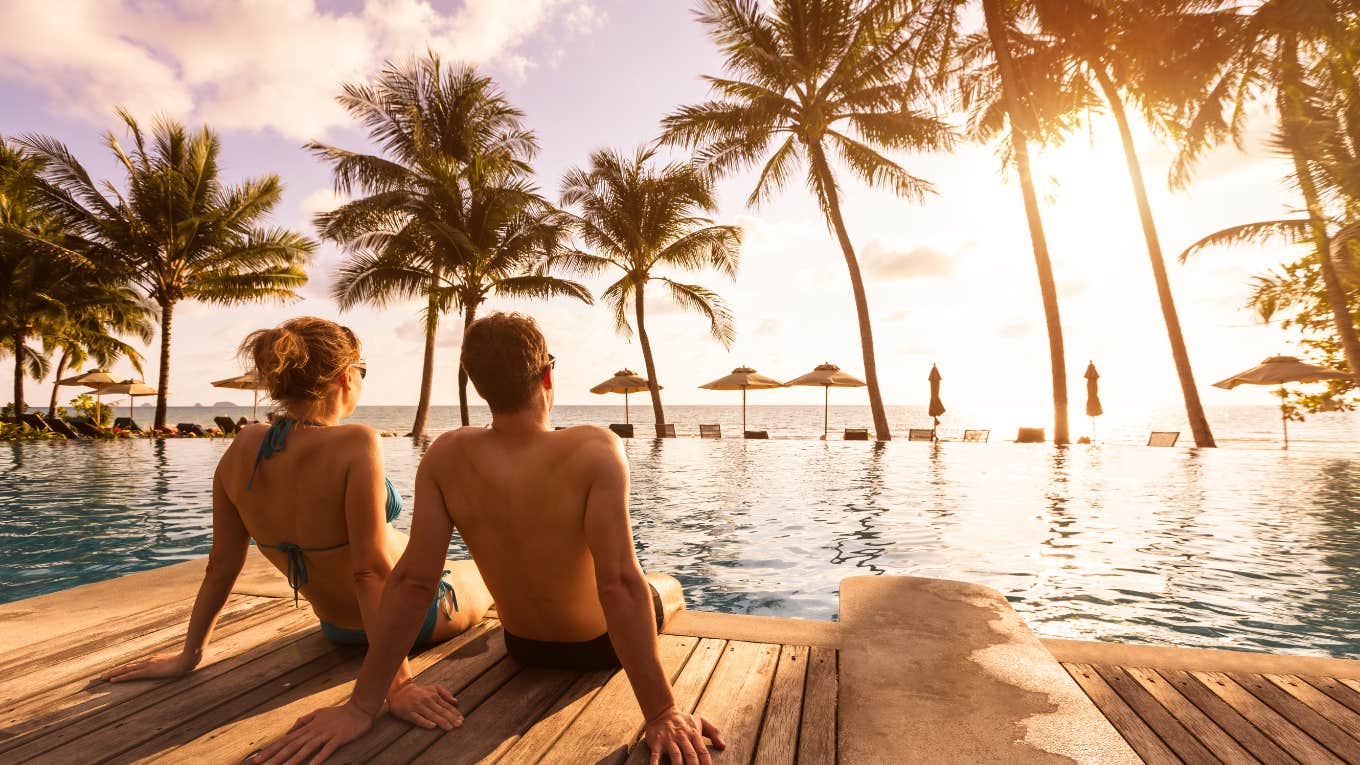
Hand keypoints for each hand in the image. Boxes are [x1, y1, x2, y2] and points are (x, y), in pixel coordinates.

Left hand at [100, 652, 195, 682]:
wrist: (187, 660)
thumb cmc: (184, 662)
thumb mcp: (175, 663)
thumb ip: (170, 664)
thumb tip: (171, 667)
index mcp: (152, 659)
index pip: (135, 664)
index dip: (124, 668)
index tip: (115, 672)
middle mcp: (147, 661)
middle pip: (127, 666)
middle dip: (114, 671)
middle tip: (102, 676)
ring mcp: (147, 665)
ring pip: (126, 669)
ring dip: (113, 674)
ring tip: (103, 678)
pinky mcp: (148, 671)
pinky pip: (131, 675)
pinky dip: (121, 677)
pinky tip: (113, 680)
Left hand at [252, 701, 372, 764]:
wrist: (359, 708)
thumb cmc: (338, 713)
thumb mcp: (318, 713)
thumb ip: (303, 721)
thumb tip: (289, 731)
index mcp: (308, 726)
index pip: (286, 740)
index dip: (271, 750)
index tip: (257, 759)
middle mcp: (314, 730)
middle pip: (292, 745)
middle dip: (276, 757)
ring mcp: (326, 734)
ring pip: (307, 748)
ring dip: (294, 759)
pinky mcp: (339, 738)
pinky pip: (327, 749)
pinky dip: (319, 758)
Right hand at [388, 681, 462, 730]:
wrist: (399, 692)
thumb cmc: (419, 692)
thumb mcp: (432, 688)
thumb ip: (445, 693)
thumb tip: (456, 701)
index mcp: (433, 695)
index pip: (446, 706)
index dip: (454, 713)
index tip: (461, 719)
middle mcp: (427, 701)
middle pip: (441, 711)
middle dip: (451, 718)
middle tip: (459, 725)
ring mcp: (418, 707)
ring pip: (431, 715)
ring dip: (441, 721)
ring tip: (449, 728)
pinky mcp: (409, 713)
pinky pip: (418, 719)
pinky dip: (425, 722)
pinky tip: (432, 726)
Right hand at [645, 706, 724, 764]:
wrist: (662, 711)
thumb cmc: (683, 720)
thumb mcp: (701, 721)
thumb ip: (714, 733)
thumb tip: (723, 747)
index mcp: (694, 734)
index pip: (702, 751)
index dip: (706, 763)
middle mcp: (682, 737)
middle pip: (690, 755)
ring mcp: (669, 740)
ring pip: (676, 756)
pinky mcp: (657, 742)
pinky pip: (656, 755)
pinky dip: (655, 763)